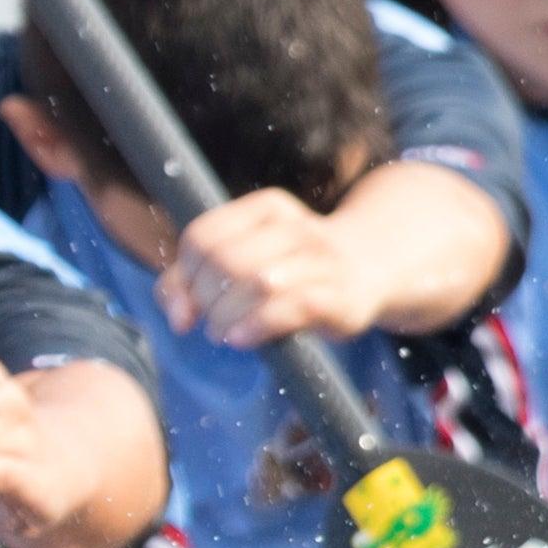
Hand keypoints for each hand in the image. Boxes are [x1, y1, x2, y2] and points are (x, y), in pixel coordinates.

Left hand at [161, 187, 375, 344]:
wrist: (368, 270)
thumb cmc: (289, 269)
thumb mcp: (241, 260)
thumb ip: (191, 280)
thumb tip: (178, 317)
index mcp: (266, 209)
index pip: (202, 237)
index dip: (184, 276)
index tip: (187, 305)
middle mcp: (296, 226)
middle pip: (225, 261)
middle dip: (205, 299)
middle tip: (209, 321)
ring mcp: (321, 259)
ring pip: (256, 282)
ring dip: (226, 316)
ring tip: (223, 332)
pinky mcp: (339, 296)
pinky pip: (290, 307)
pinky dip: (255, 327)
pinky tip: (242, 338)